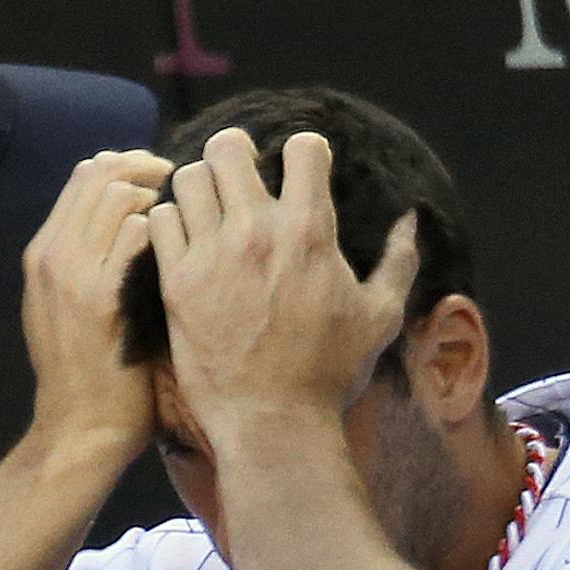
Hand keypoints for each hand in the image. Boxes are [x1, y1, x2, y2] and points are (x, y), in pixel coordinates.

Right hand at [20, 148, 173, 464]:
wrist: (81, 428)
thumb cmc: (91, 372)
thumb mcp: (67, 308)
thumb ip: (87, 260)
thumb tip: (129, 217)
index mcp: (42, 254)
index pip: (85, 175)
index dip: (130, 166)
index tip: (163, 181)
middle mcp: (51, 256)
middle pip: (100, 172)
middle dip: (149, 169)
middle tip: (187, 189)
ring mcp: (72, 275)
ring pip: (119, 194)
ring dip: (162, 197)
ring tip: (189, 221)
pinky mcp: (101, 298)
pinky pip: (137, 232)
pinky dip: (166, 229)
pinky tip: (188, 250)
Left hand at [148, 128, 418, 434]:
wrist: (271, 421)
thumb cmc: (329, 373)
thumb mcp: (379, 315)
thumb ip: (398, 261)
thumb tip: (410, 220)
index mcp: (310, 231)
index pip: (302, 148)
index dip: (300, 151)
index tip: (295, 171)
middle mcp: (257, 233)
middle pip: (229, 148)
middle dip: (234, 154)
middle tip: (237, 177)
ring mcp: (211, 256)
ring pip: (186, 179)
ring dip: (197, 186)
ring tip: (206, 208)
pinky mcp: (175, 284)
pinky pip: (159, 223)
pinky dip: (168, 222)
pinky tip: (181, 240)